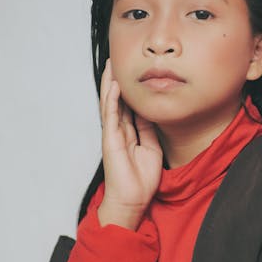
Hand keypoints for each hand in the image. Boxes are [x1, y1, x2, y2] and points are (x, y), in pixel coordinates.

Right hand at [98, 58, 162, 229]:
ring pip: (110, 103)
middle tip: (118, 61)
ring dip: (110, 84)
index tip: (134, 73)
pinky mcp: (110, 139)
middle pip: (117, 100)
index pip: (129, 106)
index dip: (130, 90)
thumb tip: (150, 114)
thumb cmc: (140, 180)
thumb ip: (149, 131)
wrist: (132, 200)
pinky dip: (111, 99)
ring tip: (111, 65)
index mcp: (130, 134)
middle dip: (117, 81)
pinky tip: (113, 86)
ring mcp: (113, 134)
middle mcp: (119, 131)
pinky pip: (111, 115)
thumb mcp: (152, 149)